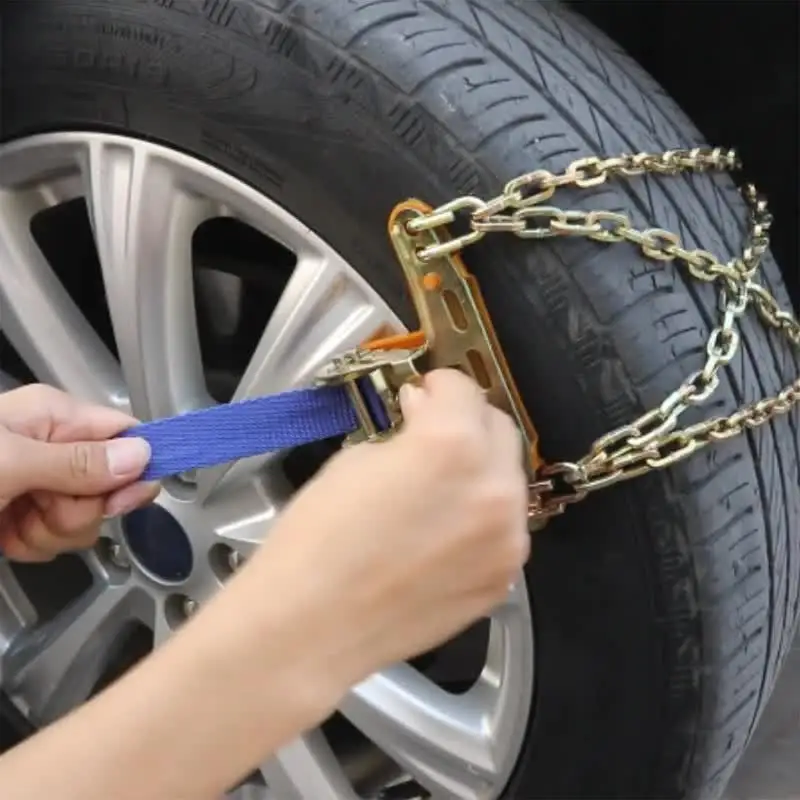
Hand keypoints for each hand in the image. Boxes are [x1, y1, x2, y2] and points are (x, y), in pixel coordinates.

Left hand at [0, 384, 158, 561]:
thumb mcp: (8, 462)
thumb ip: (76, 462)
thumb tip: (143, 454)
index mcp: (53, 418)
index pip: (126, 436)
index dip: (133, 471)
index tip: (117, 500)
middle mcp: (52, 449)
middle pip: (110, 487)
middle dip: (79, 511)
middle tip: (38, 506)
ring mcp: (38, 486)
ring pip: (86, 519)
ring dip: (50, 533)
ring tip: (10, 522)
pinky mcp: (22, 518)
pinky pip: (56, 540)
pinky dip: (30, 546)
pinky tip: (3, 536)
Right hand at [243, 368, 530, 684]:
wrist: (310, 629)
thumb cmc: (318, 538)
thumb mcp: (356, 461)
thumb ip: (406, 432)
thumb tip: (426, 414)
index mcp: (454, 446)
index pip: (464, 390)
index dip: (439, 386)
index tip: (424, 394)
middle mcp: (495, 489)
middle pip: (499, 430)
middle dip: (466, 423)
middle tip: (431, 433)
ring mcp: (507, 540)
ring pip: (507, 481)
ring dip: (478, 470)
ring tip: (436, 488)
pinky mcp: (503, 580)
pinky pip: (503, 529)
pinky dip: (481, 518)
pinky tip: (441, 532)